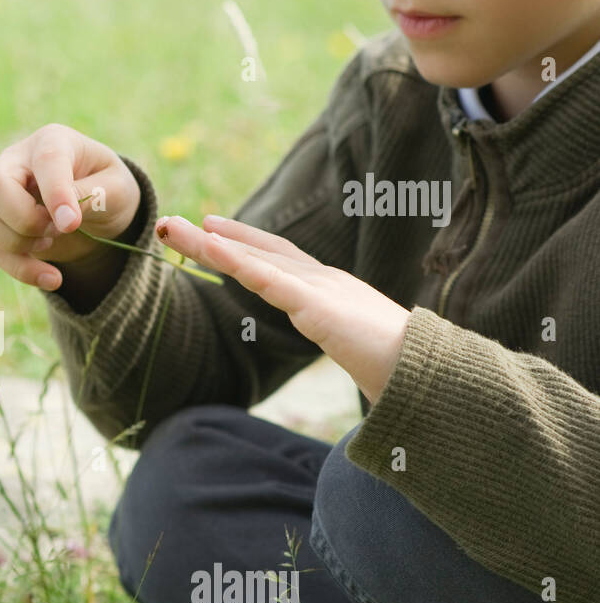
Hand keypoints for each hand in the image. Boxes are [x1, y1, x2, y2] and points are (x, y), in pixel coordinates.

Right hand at [0, 123, 140, 290]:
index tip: (71, 224)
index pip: (44, 160)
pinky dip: (22, 269)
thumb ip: (95, 195)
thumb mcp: (117, 189)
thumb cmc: (107, 188)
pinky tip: (52, 278)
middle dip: (24, 219)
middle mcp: (15, 161)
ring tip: (51, 240)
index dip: (55, 193)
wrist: (98, 209)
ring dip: (17, 242)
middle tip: (57, 228)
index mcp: (52, 141)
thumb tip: (64, 217)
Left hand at [155, 213, 411, 403]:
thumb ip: (351, 352)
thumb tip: (358, 374)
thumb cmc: (404, 372)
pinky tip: (210, 246)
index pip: (278, 259)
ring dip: (208, 244)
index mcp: (332, 291)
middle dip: (212, 238)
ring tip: (171, 229)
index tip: (211, 230)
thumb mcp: (363, 355)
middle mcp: (323, 281)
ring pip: (252, 259)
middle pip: (257, 252)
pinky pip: (267, 278)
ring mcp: (320, 289)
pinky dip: (237, 259)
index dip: (243, 242)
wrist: (432, 378)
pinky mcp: (317, 305)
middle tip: (170, 225)